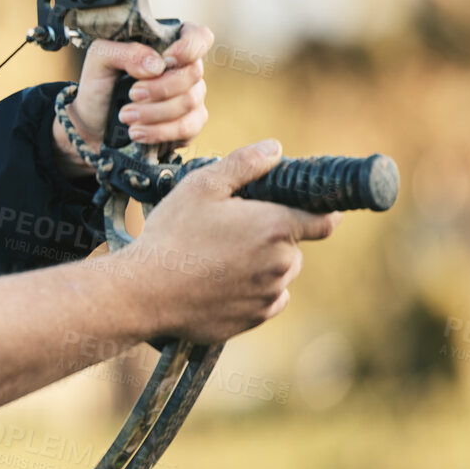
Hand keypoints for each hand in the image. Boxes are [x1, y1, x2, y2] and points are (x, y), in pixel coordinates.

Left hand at [53, 23, 213, 175]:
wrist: (94, 122)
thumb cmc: (100, 85)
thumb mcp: (100, 60)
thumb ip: (125, 52)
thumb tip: (156, 65)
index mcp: (168, 46)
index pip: (198, 37)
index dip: (189, 47)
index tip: (166, 60)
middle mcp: (185, 69)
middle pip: (193, 73)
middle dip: (159, 88)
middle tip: (132, 94)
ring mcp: (191, 97)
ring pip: (188, 102)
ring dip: (153, 112)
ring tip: (125, 115)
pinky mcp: (190, 124)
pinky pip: (187, 127)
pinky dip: (159, 131)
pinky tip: (138, 131)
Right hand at [120, 139, 341, 344]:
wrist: (144, 292)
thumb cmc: (172, 235)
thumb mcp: (201, 185)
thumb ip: (243, 164)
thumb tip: (274, 149)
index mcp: (276, 227)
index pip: (326, 220)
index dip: (322, 211)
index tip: (309, 207)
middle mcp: (282, 264)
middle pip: (294, 247)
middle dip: (273, 238)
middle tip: (232, 231)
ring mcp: (268, 295)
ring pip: (278, 274)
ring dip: (261, 265)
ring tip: (218, 258)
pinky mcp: (253, 319)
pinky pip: (265, 300)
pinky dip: (251, 291)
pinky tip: (218, 283)